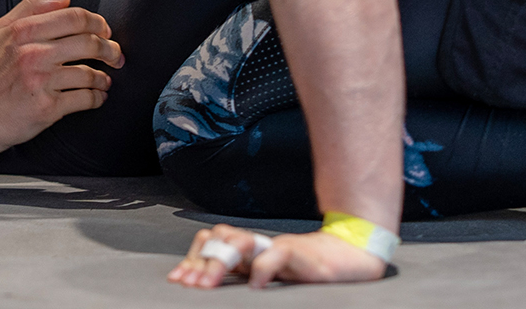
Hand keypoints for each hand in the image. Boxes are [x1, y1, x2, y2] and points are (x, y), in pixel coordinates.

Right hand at [0, 0, 123, 152]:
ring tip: (105, 80)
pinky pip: (84, 99)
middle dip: (110, 49)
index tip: (105, 30)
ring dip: (104, 77)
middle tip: (115, 55)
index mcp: (23, 32)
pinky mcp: (46, 109)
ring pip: (89, 73)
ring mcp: (41, 82)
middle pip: (89, 43)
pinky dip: (97, 98)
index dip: (97, 22)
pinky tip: (97, 97)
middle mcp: (33, 54)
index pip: (74, 17)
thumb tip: (64, 0)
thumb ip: (30, 8)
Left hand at [168, 225, 387, 288]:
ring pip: (239, 242)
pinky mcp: (297, 253)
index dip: (191, 259)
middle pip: (217, 238)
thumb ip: (240, 276)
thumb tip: (203, 285)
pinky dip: (262, 271)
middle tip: (191, 285)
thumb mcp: (266, 276)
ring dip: (220, 263)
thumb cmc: (306, 269)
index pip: (209, 241)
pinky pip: (275, 256)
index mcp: (246, 251)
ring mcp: (275, 246)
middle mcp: (256, 244)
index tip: (179, 280)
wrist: (346, 256)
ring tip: (210, 285)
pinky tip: (255, 286)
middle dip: (200, 262)